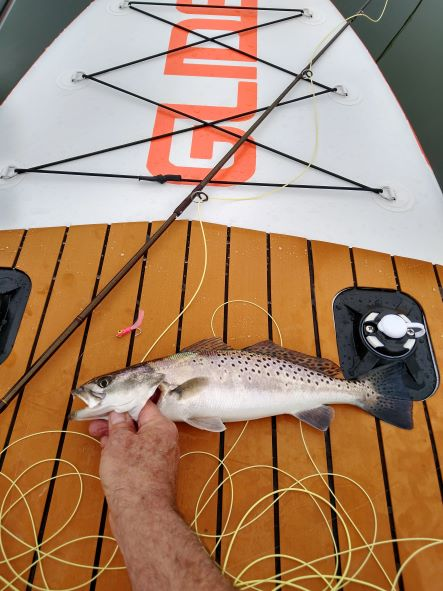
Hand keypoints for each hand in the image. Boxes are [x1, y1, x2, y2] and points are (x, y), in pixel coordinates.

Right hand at [89, 401, 178, 515]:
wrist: (141, 515)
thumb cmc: (131, 475)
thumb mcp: (118, 442)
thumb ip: (118, 424)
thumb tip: (118, 414)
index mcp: (162, 427)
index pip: (144, 405)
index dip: (124, 401)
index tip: (108, 401)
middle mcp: (164, 440)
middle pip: (139, 422)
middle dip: (116, 421)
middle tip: (96, 421)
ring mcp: (158, 458)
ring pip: (135, 439)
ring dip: (116, 435)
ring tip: (96, 433)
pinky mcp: (150, 473)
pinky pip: (135, 454)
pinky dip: (121, 451)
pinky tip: (106, 450)